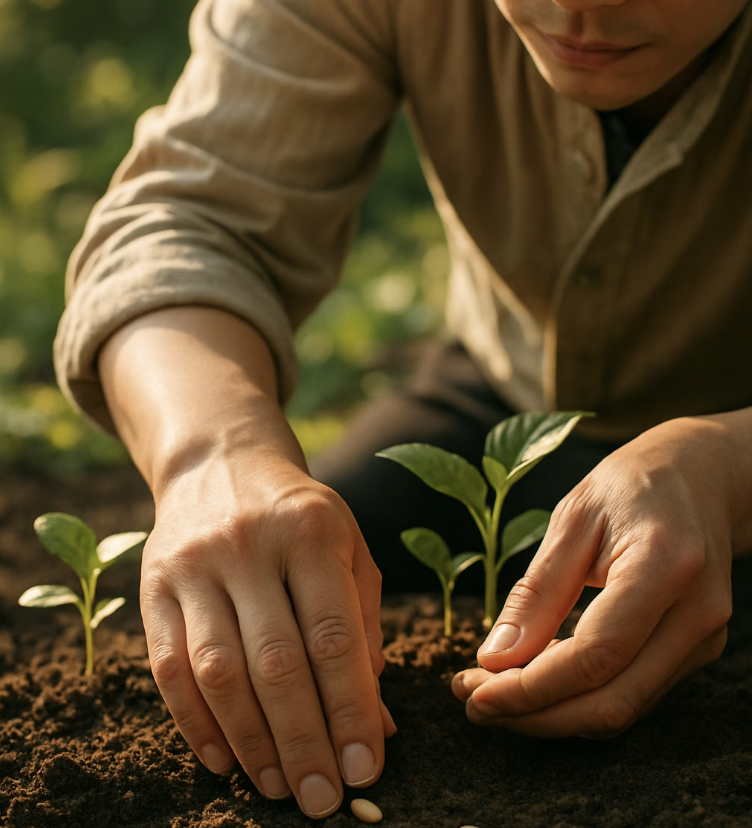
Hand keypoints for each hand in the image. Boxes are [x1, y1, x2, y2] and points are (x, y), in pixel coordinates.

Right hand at [141, 449, 394, 817]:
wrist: (221, 463)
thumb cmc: (301, 517)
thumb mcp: (348, 549)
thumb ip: (366, 627)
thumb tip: (378, 722)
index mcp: (311, 532)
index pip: (333, 637)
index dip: (350, 710)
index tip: (364, 769)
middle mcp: (249, 546)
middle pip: (274, 662)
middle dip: (302, 741)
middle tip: (321, 800)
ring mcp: (194, 565)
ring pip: (218, 671)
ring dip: (250, 742)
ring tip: (279, 788)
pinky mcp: (153, 586)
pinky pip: (170, 667)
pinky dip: (196, 724)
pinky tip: (225, 760)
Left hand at [452, 415, 739, 737]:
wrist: (701, 476)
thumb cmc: (630, 485)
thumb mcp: (572, 517)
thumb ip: (537, 590)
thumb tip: (495, 658)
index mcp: (665, 564)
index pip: (595, 655)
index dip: (530, 687)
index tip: (474, 692)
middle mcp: (696, 612)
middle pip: (611, 701)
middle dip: (534, 715)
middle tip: (473, 703)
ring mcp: (704, 637)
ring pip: (622, 708)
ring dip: (551, 714)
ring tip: (492, 694)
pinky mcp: (697, 649)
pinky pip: (631, 692)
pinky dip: (578, 698)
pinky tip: (535, 679)